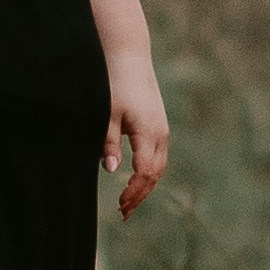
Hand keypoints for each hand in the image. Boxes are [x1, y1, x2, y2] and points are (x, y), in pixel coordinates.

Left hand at [102, 67, 170, 214]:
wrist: (129, 57)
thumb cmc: (115, 84)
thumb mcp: (107, 114)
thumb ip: (109, 143)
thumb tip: (112, 170)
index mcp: (149, 133)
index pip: (145, 173)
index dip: (134, 192)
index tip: (120, 206)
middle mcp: (160, 134)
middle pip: (155, 173)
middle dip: (140, 194)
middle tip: (123, 211)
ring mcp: (161, 129)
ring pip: (159, 165)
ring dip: (146, 184)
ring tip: (129, 199)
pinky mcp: (158, 124)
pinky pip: (158, 155)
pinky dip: (148, 171)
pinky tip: (135, 176)